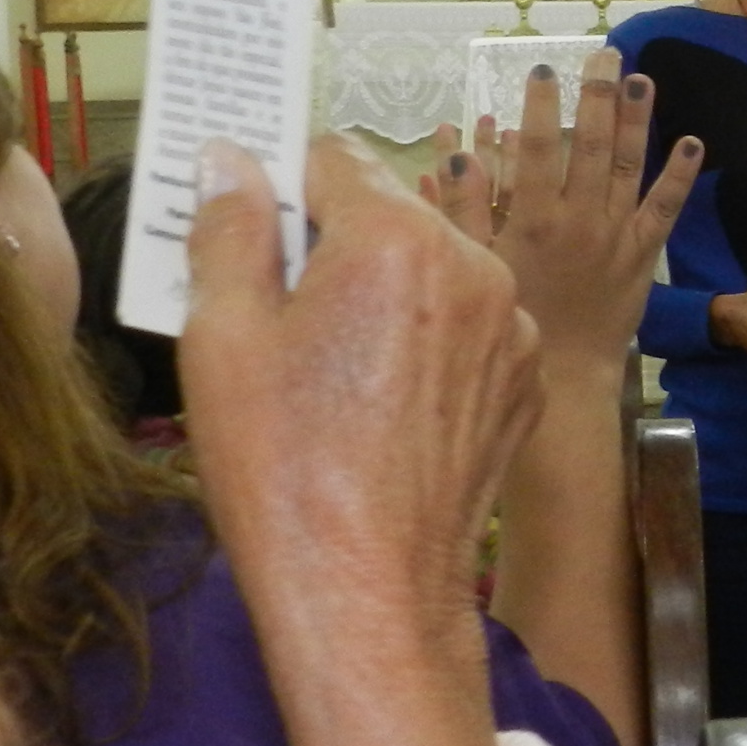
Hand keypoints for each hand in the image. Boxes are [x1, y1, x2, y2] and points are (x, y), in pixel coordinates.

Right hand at [180, 136, 534, 745]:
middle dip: (331, 244)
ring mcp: (511, 326)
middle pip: (389, 214)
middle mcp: (475, 266)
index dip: (279, 184)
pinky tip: (377, 404)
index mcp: (398, 240)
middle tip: (272, 309)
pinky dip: (422, 343)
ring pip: (431, 272)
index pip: (333, 156)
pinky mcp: (523, 380)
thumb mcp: (223, 337)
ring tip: (324, 369)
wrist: (369, 589)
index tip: (244, 224)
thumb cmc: (284, 467)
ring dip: (380, 293)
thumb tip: (229, 162)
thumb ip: (229, 230)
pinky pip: (464, 328)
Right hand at [427, 59, 698, 377]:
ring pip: (629, 165)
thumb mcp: (475, 261)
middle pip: (588, 144)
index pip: (535, 147)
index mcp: (532, 218)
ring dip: (637, 120)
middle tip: (604, 54)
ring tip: (643, 79)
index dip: (539, 105)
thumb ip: (461, 204)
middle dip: (596, 94)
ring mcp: (617, 234)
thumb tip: (454, 147)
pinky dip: (680, 174)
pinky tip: (692, 141)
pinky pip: (666, 208)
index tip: (543, 69)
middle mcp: (579, 218)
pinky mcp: (646, 254)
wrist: (564, 371)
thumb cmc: (513, 316)